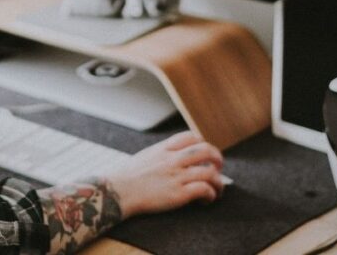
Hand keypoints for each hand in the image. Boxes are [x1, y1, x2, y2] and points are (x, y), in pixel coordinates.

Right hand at [107, 131, 223, 218]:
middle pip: (206, 150)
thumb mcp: (145, 157)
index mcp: (164, 149)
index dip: (203, 143)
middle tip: (218, 168)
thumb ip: (160, 154)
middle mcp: (173, 160)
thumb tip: (171, 157)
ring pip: (210, 172)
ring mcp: (176, 176)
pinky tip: (207, 200)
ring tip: (217, 190)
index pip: (191, 137)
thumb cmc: (127, 178)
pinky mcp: (178, 194)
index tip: (204, 154)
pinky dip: (211, 194)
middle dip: (217, 159)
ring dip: (219, 182)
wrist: (117, 192)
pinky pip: (204, 189)